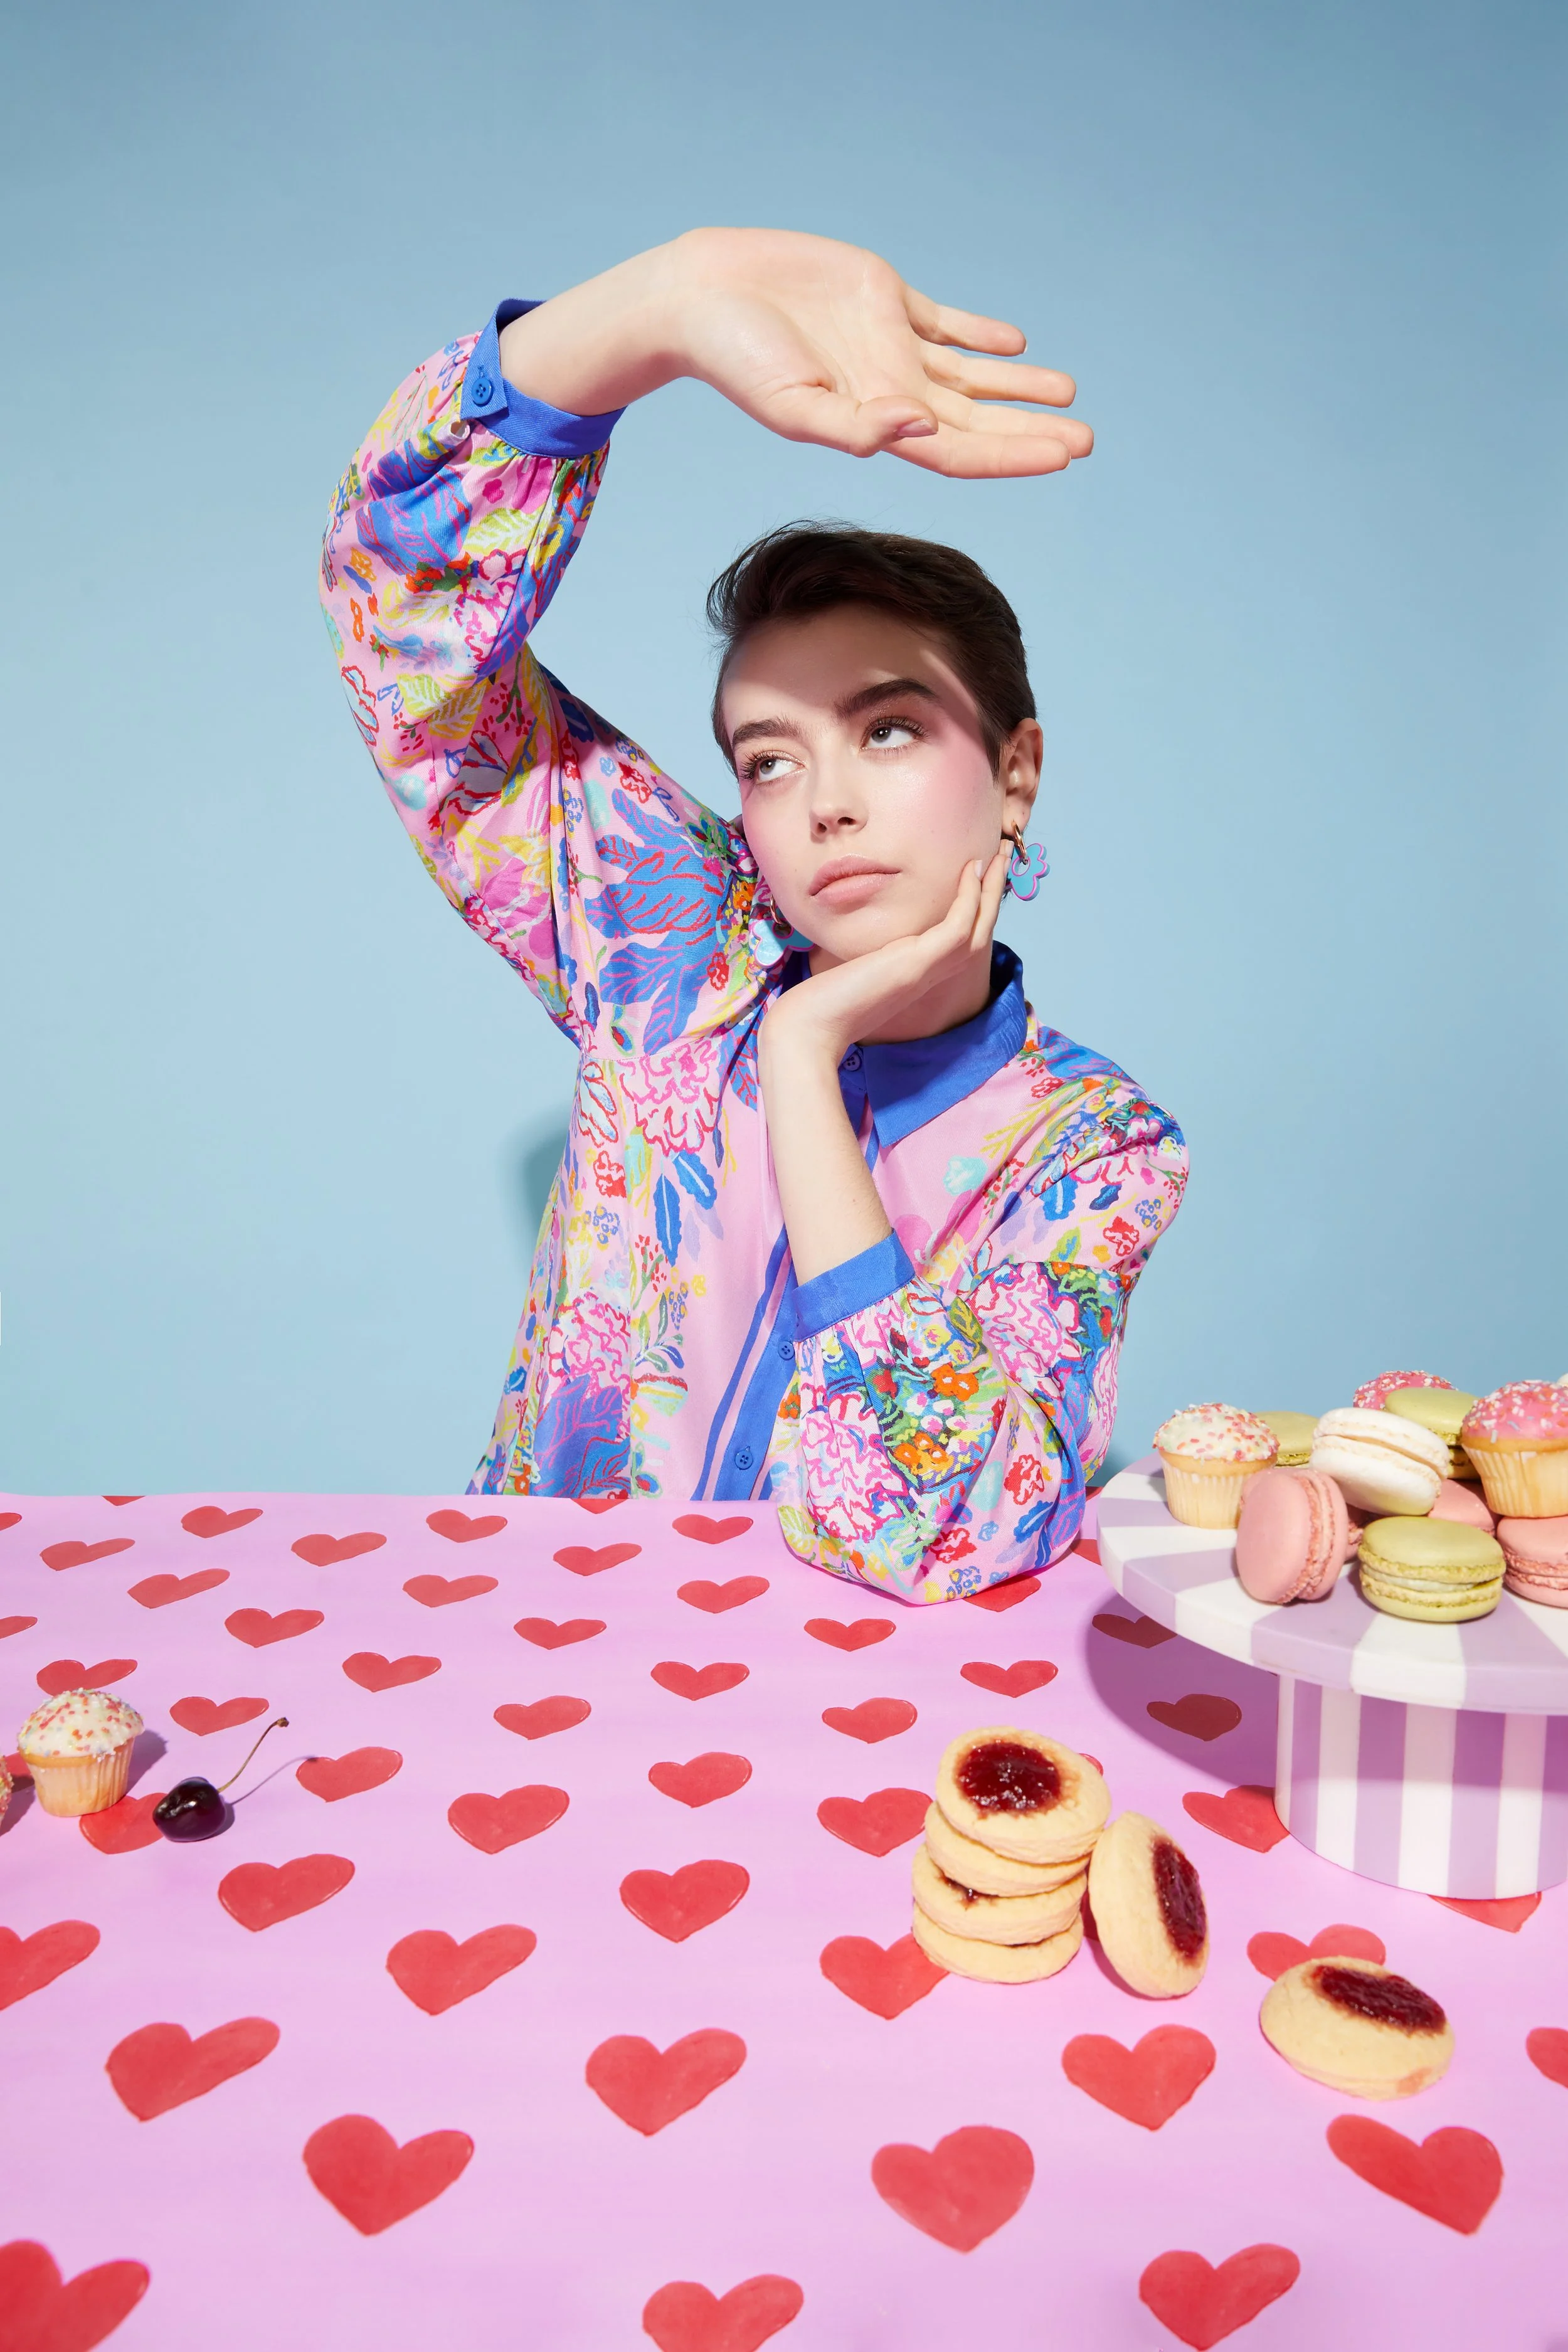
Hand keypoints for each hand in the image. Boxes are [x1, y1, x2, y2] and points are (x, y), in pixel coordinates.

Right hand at [499, 230, 1091, 481]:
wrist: (700, 297)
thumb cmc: (734, 359)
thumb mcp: (790, 405)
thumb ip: (853, 427)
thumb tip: (918, 430)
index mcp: (875, 423)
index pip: (959, 452)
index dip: (1012, 456)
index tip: (1063, 455)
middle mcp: (890, 391)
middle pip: (977, 422)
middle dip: (1031, 430)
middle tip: (1087, 437)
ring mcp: (889, 347)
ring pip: (970, 376)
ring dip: (1018, 388)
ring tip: (1068, 394)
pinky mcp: (882, 300)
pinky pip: (944, 324)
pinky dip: (979, 335)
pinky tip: (1014, 344)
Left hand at [763, 848, 1009, 1067]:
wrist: (810, 1028)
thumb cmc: (822, 1005)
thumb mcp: (855, 970)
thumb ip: (869, 955)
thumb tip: (862, 940)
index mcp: (918, 975)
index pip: (960, 938)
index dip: (975, 908)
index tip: (977, 873)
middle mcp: (929, 973)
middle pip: (978, 930)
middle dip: (992, 892)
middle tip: (1003, 855)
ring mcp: (927, 970)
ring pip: (978, 927)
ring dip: (991, 889)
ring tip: (999, 854)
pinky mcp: (917, 964)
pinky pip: (958, 926)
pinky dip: (969, 898)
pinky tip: (970, 870)